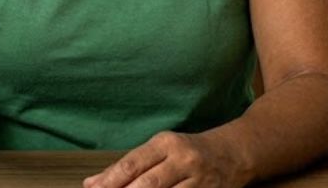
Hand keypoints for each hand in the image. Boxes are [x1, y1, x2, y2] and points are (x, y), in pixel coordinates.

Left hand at [84, 131, 248, 187]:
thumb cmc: (189, 151)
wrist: (235, 153)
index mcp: (166, 143)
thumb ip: (129, 166)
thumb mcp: (161, 149)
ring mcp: (199, 180)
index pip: (132, 164)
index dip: (110, 180)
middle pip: (148, 184)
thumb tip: (91, 183)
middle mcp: (183, 159)